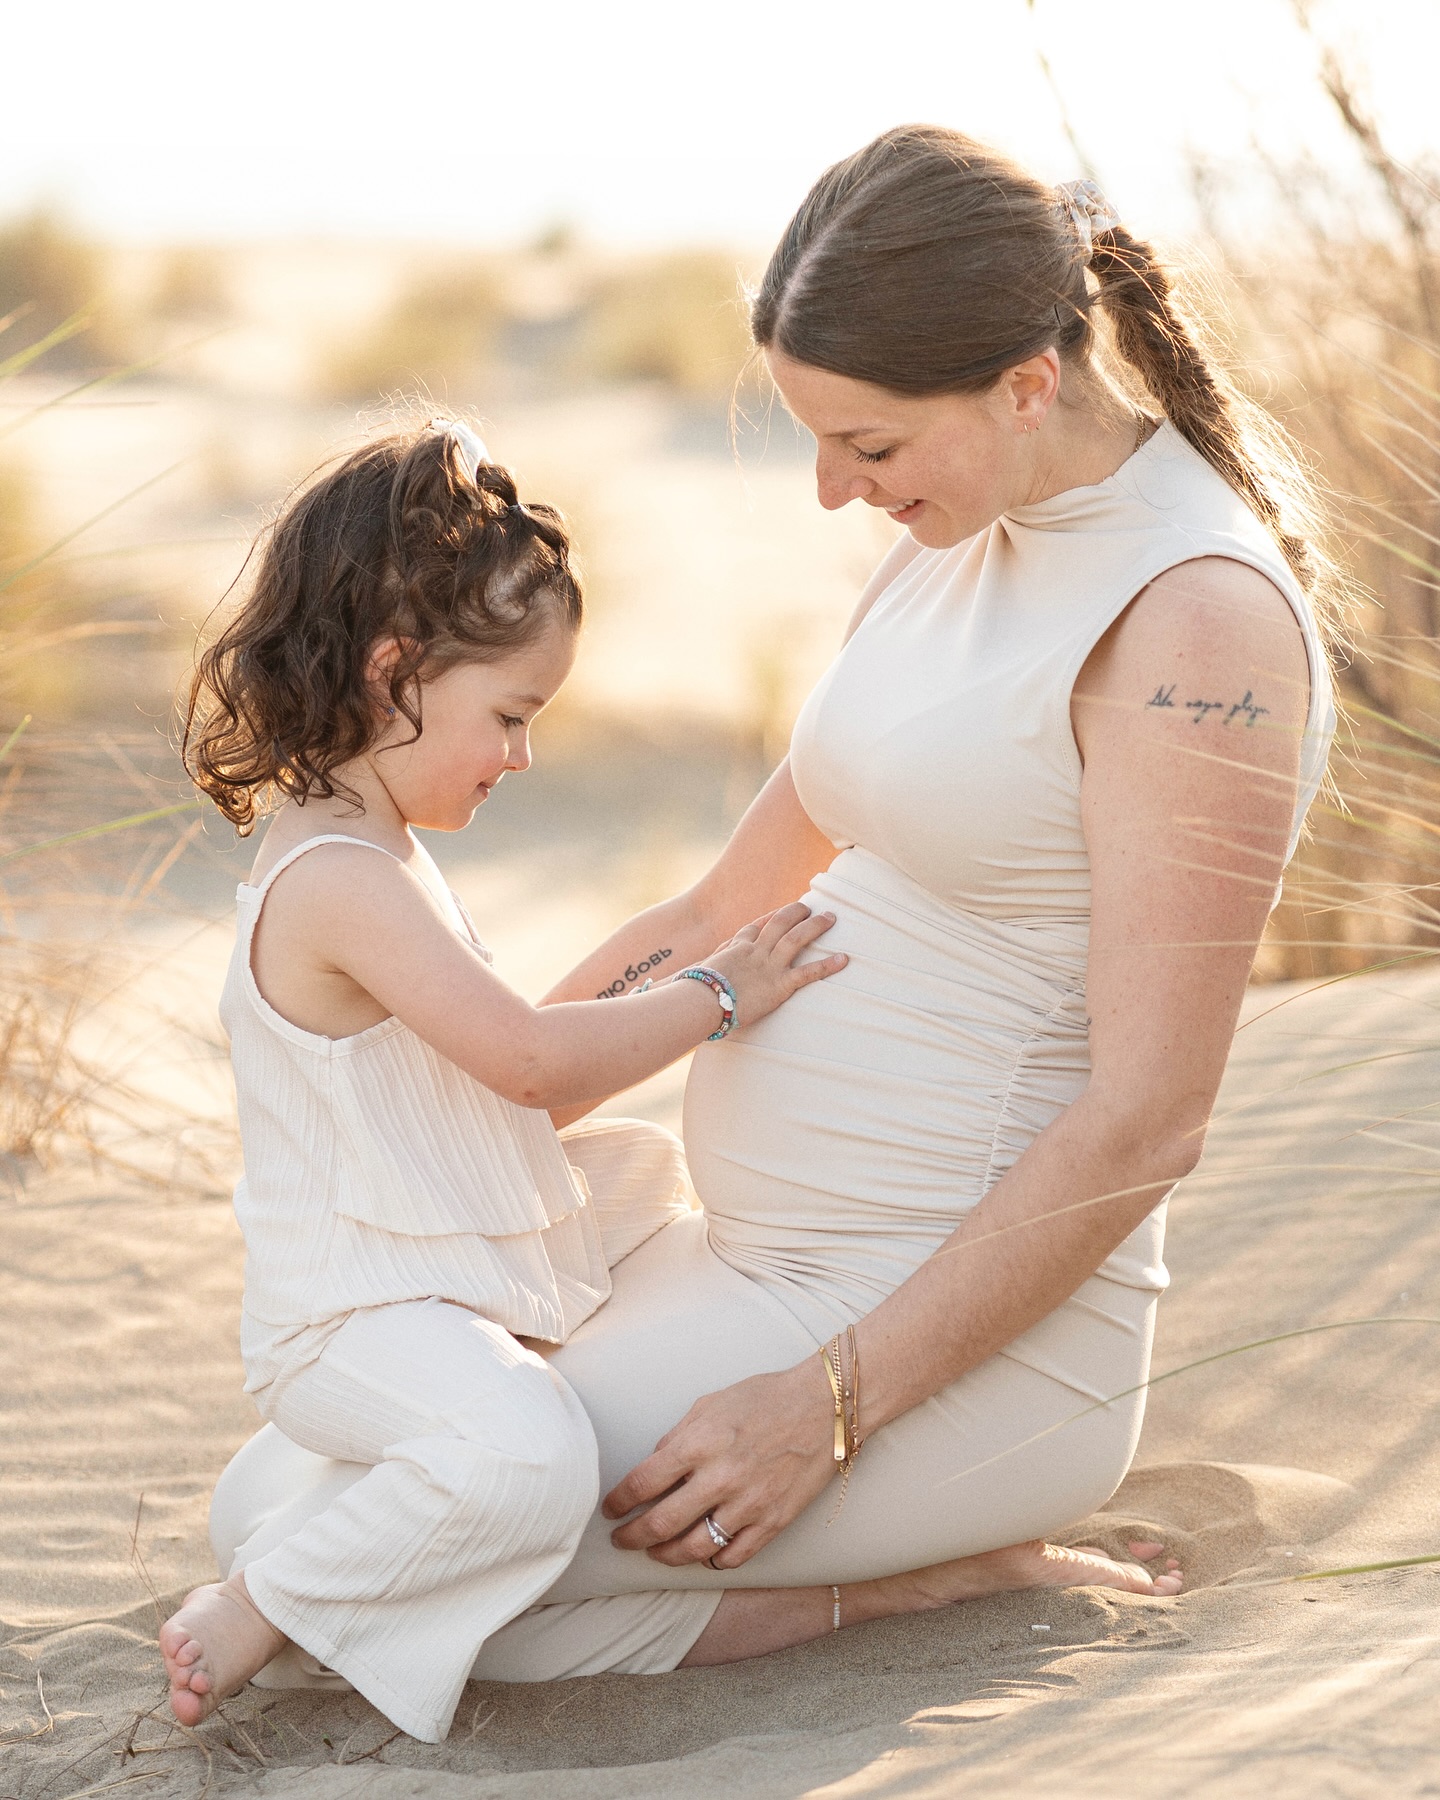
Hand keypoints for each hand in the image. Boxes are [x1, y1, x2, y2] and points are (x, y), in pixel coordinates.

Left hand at [601, 1357, 837, 1567]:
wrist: (824, 1406)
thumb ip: (677, 1437)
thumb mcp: (710, 1404)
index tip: (611, 1509)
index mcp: (699, 1443)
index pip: (642, 1483)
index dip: (619, 1501)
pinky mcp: (773, 1522)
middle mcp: (720, 1478)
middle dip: (632, 1538)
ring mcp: (748, 1504)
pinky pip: (733, 1556)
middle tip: (622, 1540)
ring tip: (655, 1552)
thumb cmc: (765, 1398)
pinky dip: (711, 1560)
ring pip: (693, 1549)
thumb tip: (654, 1467)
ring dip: (666, 1556)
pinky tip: (702, 1553)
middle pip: (661, 1525)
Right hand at [705, 902, 845, 1031]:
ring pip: (796, 939)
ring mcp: (767, 966)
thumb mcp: (694, 977)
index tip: (778, 912)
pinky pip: (807, 973)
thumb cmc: (692, 994)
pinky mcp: (778, 985)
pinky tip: (843, 960)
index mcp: (734, 949)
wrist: (699, 1002)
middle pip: (778, 923)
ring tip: (830, 918)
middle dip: (795, 913)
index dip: (768, 918)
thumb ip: (699, 974)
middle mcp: (753, 952)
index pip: (753, 928)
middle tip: (809, 906)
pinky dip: (827, 965)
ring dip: (814, 926)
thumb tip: (678, 980)